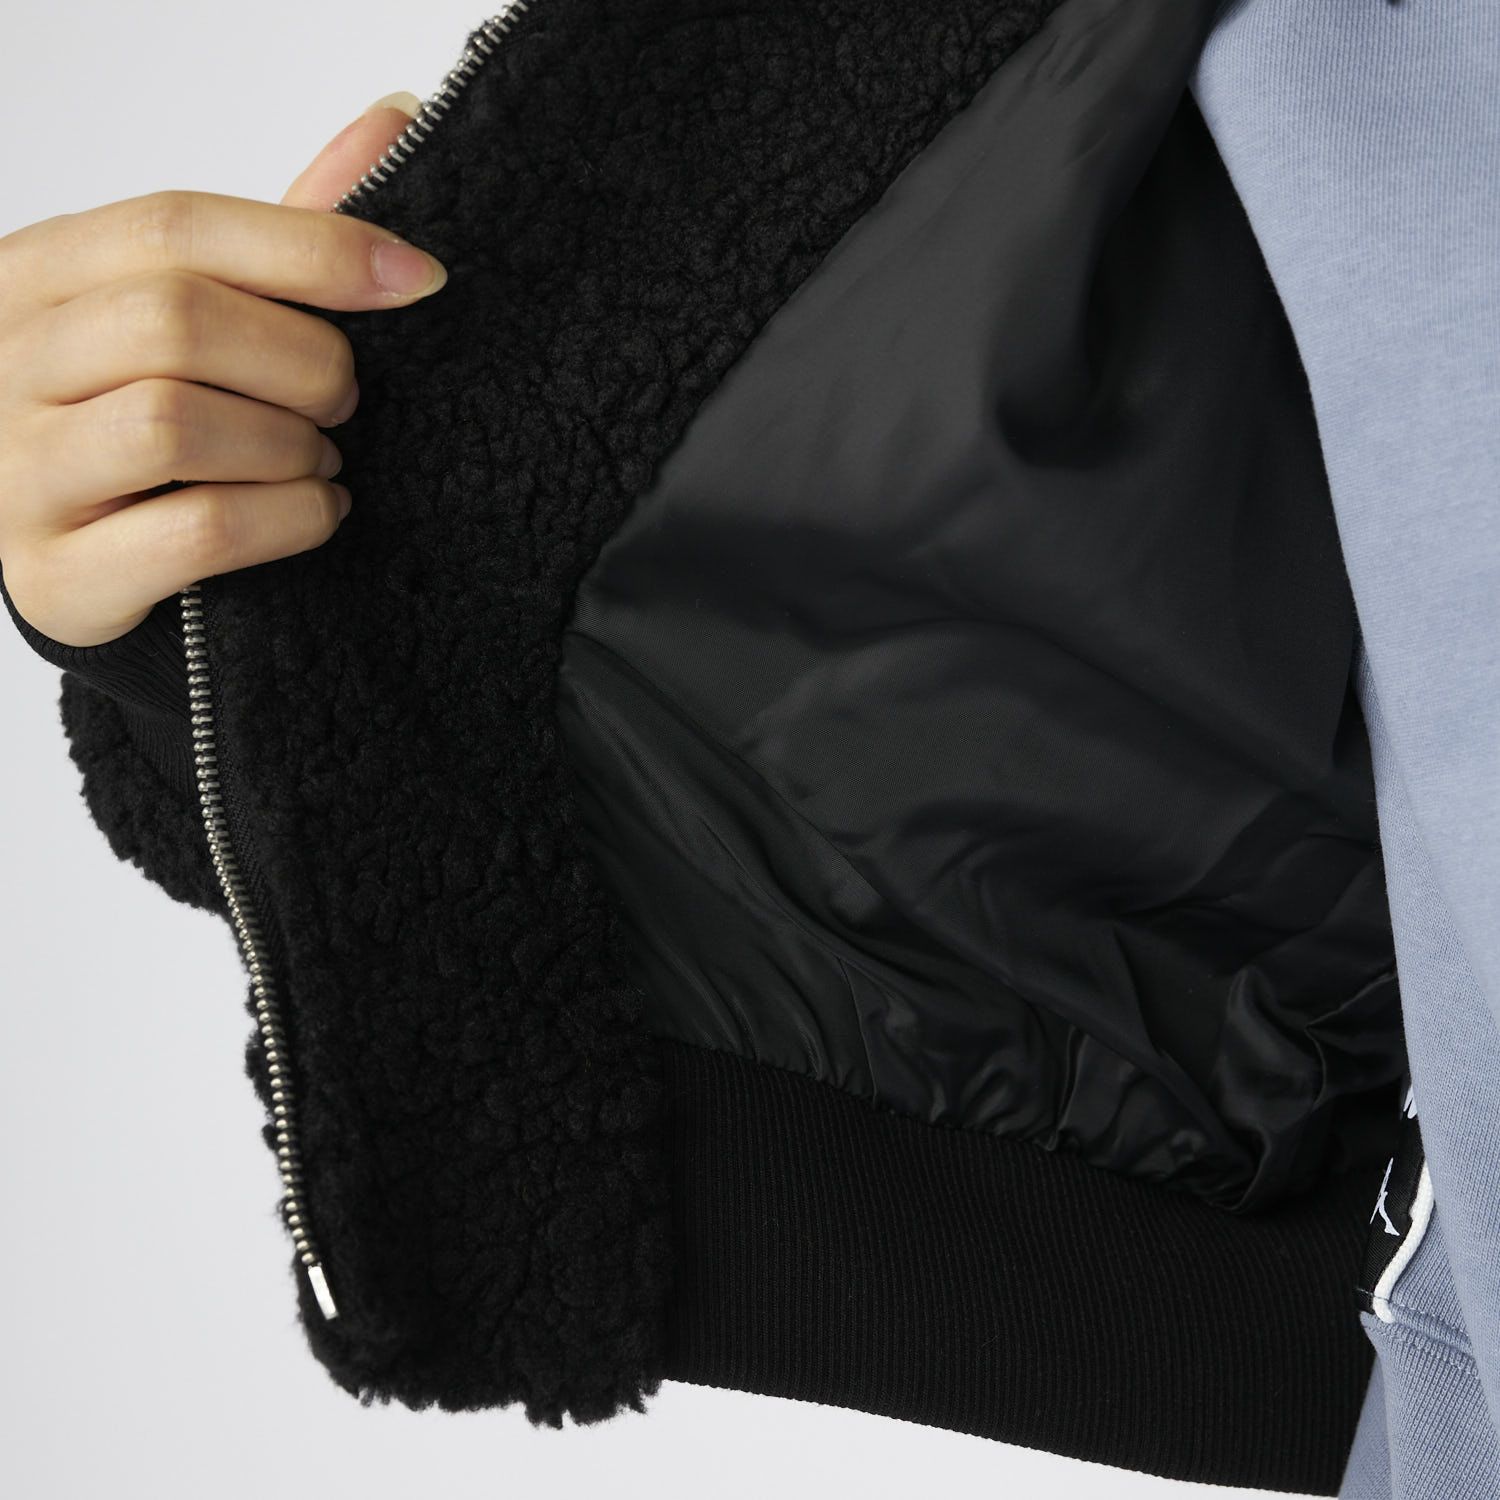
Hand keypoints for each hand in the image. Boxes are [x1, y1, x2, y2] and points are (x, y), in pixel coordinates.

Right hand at [0, 92, 444, 647]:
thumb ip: (283, 233)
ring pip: (175, 424)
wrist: (77, 555)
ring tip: (320, 458)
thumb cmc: (141, 417)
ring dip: (289, 446)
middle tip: (346, 399)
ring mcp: (21, 472)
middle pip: (177, 321)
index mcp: (41, 272)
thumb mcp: (193, 311)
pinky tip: (317, 511)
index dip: (312, 248)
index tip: (418, 278)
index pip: (175, 226)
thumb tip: (395, 117)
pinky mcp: (57, 573)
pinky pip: (197, 531)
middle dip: (303, 362)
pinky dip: (286, 519)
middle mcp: (9, 359)